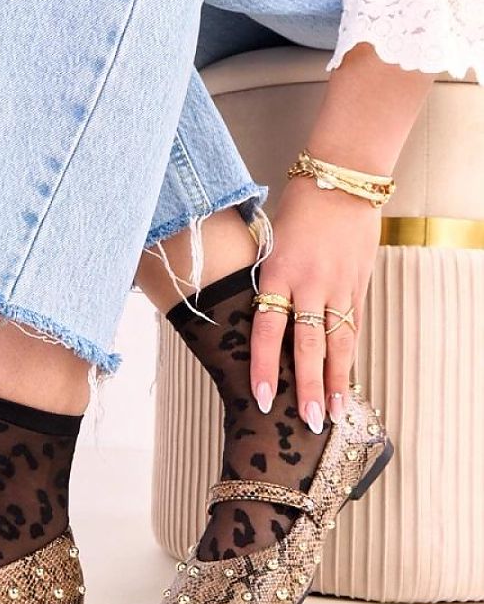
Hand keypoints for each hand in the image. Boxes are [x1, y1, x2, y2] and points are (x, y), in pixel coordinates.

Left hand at [249, 174, 380, 430]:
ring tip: (333, 413)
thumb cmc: (293, 211)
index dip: (265, 366)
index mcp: (278, 272)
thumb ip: (263, 281)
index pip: (268, 329)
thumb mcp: (267, 243)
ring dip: (336, 380)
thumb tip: (247, 316)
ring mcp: (338, 286)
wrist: (338, 182)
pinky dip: (349, 355)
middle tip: (307, 421)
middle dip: (307, 387)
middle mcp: (309, 284)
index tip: (261, 396)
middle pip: (309, 345)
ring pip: (338, 342)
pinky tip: (346, 379)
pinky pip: (353, 326)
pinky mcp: (358, 285)